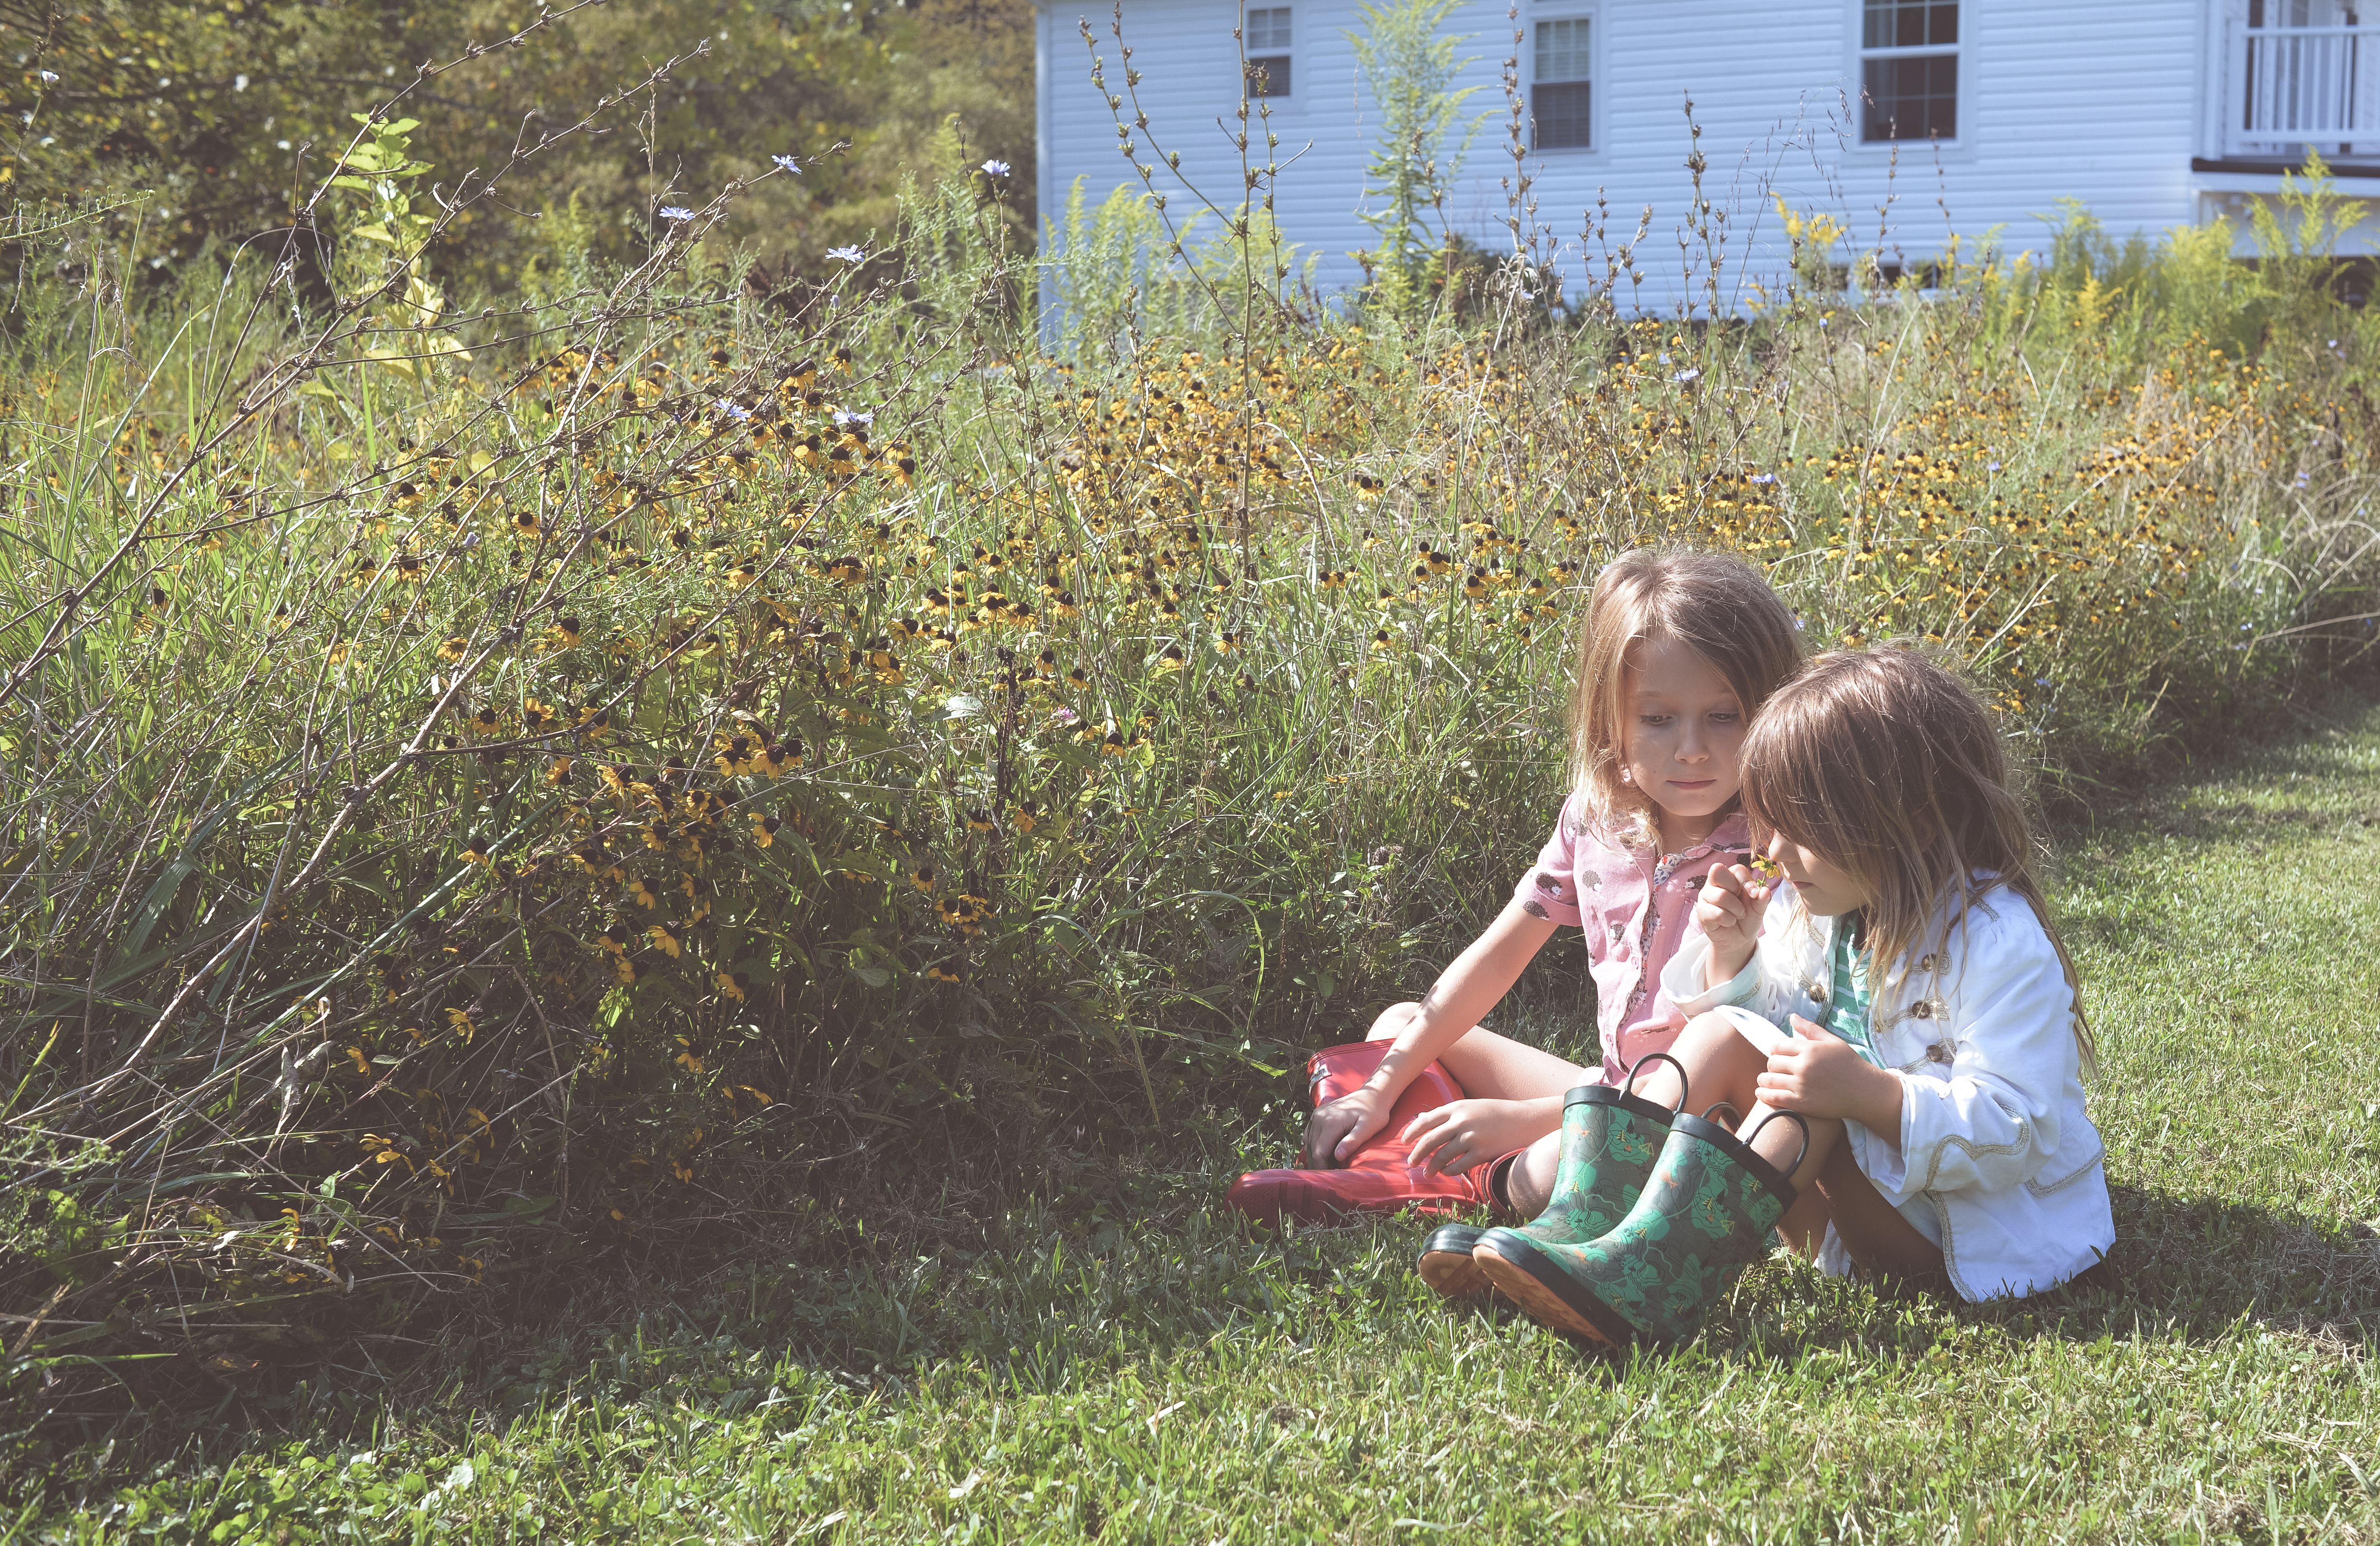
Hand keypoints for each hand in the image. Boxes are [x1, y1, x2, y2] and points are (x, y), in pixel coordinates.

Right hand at [1301, 1084, 1393, 1167]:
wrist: (1372, 1094)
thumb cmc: (1374, 1113)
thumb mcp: (1368, 1128)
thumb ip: (1352, 1141)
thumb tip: (1338, 1156)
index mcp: (1330, 1122)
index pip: (1319, 1152)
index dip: (1323, 1168)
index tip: (1332, 1178)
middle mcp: (1319, 1117)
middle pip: (1312, 1149)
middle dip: (1320, 1164)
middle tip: (1333, 1174)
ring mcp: (1317, 1115)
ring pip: (1309, 1142)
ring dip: (1317, 1155)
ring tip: (1330, 1164)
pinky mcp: (1317, 1114)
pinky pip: (1310, 1134)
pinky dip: (1315, 1145)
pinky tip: (1327, 1152)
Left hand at [1398, 1097, 1551, 1177]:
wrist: (1524, 1120)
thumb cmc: (1494, 1113)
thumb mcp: (1469, 1106)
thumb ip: (1446, 1113)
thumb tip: (1420, 1118)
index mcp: (1456, 1107)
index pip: (1426, 1120)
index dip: (1412, 1132)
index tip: (1404, 1142)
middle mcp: (1461, 1121)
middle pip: (1430, 1140)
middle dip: (1417, 1153)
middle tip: (1410, 1162)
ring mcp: (1472, 1137)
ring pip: (1442, 1155)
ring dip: (1432, 1166)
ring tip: (1427, 1172)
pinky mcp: (1482, 1152)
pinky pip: (1459, 1166)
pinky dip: (1449, 1171)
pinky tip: (1446, 1172)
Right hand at [1695, 861, 1775, 985]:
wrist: (1738, 940)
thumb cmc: (1747, 919)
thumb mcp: (1758, 909)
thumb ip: (1762, 899)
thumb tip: (1765, 890)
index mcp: (1731, 878)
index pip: (1736, 869)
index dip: (1746, 880)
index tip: (1754, 894)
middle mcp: (1715, 883)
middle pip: (1719, 872)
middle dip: (1735, 890)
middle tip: (1741, 903)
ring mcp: (1705, 896)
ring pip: (1720, 896)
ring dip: (1736, 909)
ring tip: (1737, 916)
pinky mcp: (1701, 911)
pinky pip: (1716, 913)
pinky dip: (1728, 920)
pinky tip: (1728, 922)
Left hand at [1754, 1016, 1902, 1137]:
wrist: (1864, 1091)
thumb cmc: (1850, 1064)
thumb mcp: (1832, 1041)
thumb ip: (1810, 1029)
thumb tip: (1791, 1017)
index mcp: (1810, 1049)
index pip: (1779, 1046)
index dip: (1775, 1050)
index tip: (1777, 1054)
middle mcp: (1803, 1066)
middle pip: (1772, 1062)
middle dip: (1772, 1064)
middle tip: (1775, 1068)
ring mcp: (1801, 1085)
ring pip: (1769, 1079)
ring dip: (1764, 1079)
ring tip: (1765, 1080)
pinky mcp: (1801, 1103)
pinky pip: (1774, 1097)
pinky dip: (1763, 1094)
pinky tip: (1761, 1093)